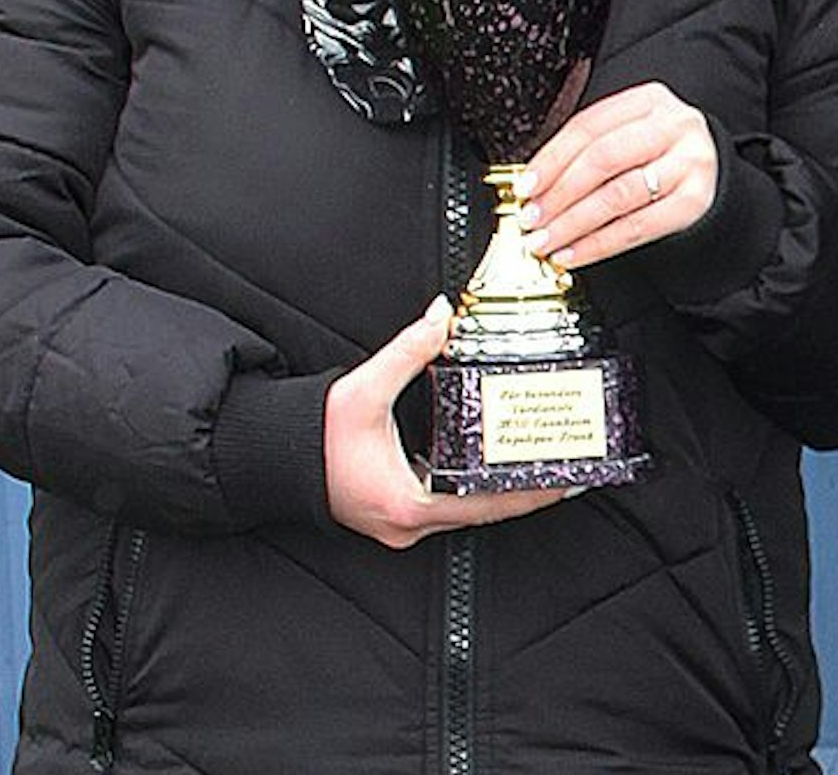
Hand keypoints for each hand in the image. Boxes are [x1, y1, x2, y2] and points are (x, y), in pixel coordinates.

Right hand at [324, 298, 569, 547]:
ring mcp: (403, 522)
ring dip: (502, 490)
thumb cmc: (310, 436)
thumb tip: (441, 314)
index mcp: (409, 504)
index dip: (529, 495)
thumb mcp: (363, 389)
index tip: (565, 483)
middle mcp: (409, 522)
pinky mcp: (397, 511)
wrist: (269, 458)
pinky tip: (496, 463)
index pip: (485, 506)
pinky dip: (476, 486)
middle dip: (526, 491)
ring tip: (543, 463)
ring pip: (467, 511)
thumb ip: (408, 351)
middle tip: (568, 468)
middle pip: (484, 512)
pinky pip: (449, 503)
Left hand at [519, 81, 718, 267]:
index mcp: (649, 100)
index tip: (526, 186)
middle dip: (559, 192)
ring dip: (573, 223)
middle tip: (532, 217)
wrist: (714, 176)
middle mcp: (673, 126)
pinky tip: (574, 254)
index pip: (589, 126)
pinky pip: (637, 227)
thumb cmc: (659, 156)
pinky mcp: (695, 200)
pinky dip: (598, 244)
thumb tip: (535, 185)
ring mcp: (688, 162)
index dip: (551, 158)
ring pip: (618, 194)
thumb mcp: (631, 135)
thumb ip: (589, 150)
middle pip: (603, 157)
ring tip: (545, 240)